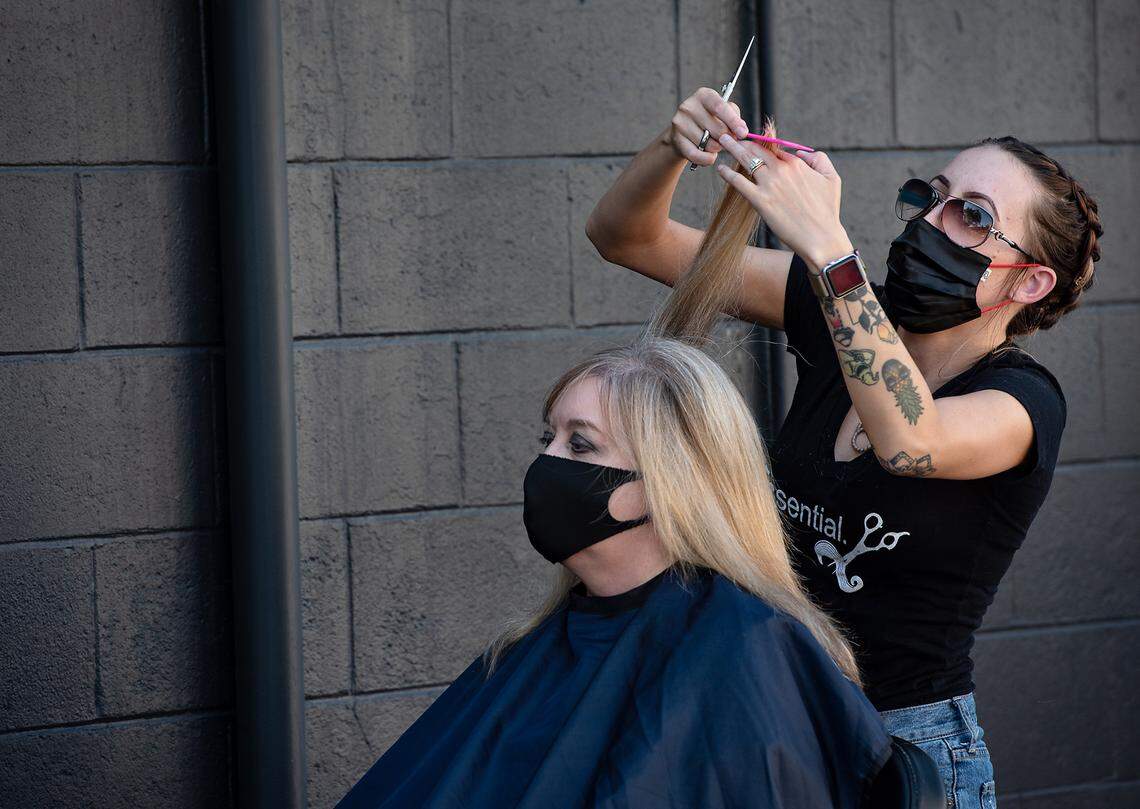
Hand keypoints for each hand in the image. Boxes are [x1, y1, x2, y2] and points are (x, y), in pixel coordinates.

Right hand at [662, 88, 748, 165]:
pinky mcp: (676, 139)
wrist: (684, 133)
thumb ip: (735, 117)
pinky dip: (707, 159)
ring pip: (709, 144)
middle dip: (727, 139)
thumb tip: (742, 129)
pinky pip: (697, 155)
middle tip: (727, 140)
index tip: (743, 133)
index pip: (720, 107)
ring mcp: (680, 123)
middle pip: (717, 129)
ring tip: (714, 145)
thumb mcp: (723, 113)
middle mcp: (689, 106)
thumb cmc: (709, 121)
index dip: (733, 121)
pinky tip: (710, 156)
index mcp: (703, 95)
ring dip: (717, 149)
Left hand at [713, 135, 851, 269]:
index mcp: (797, 164)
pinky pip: (740, 183)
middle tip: (731, 135)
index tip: (752, 140)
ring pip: (747, 160)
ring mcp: (770, 185)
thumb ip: (819, 159)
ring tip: (723, 142)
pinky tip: (720, 169)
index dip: (762, 143)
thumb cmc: (827, 211)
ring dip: (733, 149)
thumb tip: (800, 153)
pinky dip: (728, 174)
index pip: (775, 147)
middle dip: (743, 140)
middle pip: (758, 149)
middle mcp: (782, 170)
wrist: (821, 238)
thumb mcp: (832, 178)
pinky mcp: (760, 201)